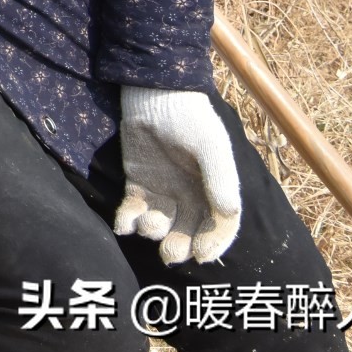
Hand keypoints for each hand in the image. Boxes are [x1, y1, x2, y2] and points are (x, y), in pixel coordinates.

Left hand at [113, 87, 241, 263]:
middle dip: (179, 245)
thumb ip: (220, 181)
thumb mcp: (211, 149)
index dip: (212, 243)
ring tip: (149, 224)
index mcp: (215, 190)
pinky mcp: (137, 183)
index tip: (200, 255)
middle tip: (169, 253)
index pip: (218, 225)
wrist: (155, 96)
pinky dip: (127, 221)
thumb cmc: (190, 119)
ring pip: (160, 223)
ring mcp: (162, 191)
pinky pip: (132, 209)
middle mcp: (190, 195)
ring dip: (154, 231)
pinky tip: (124, 225)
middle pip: (187, 231)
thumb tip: (227, 216)